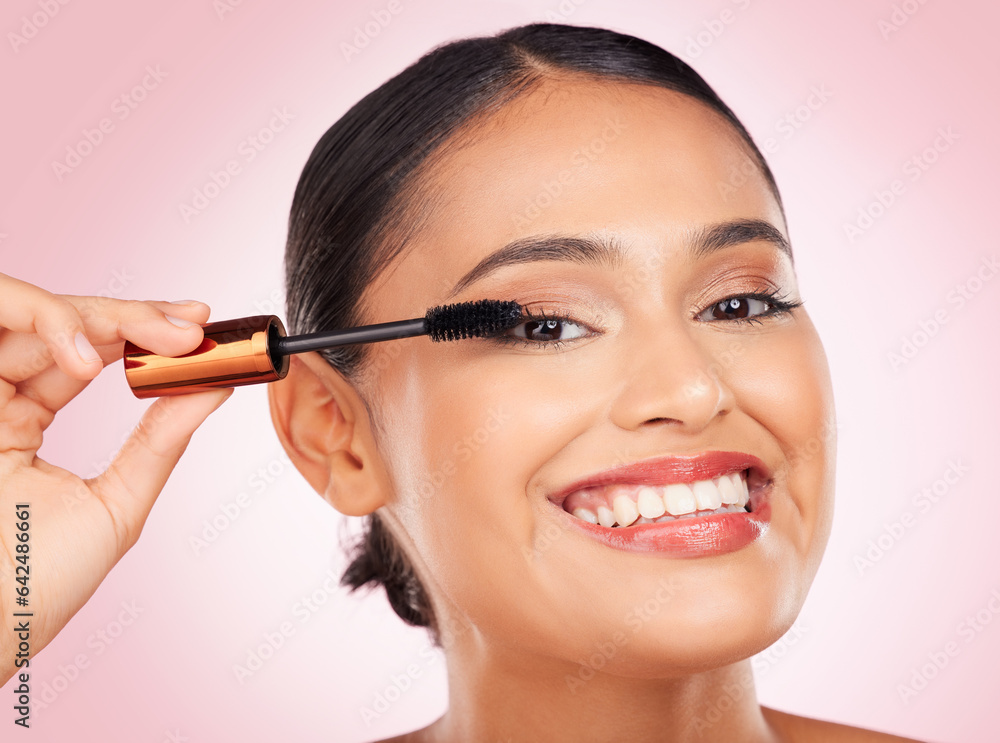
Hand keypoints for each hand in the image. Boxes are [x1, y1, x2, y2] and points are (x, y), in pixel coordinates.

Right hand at [0, 272, 232, 684]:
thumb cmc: (38, 585)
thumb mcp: (115, 504)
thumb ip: (159, 442)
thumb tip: (215, 389)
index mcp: (27, 422)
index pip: (88, 354)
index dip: (144, 332)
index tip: (201, 325)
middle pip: (66, 327)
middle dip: (135, 317)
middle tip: (190, 324)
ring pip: (36, 318)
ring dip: (100, 317)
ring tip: (154, 337)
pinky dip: (47, 323)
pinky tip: (88, 355)